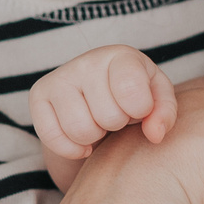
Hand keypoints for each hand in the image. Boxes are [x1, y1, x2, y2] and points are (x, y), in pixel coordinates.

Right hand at [31, 45, 177, 160]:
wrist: (99, 95)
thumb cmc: (134, 95)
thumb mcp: (157, 99)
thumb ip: (164, 113)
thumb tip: (154, 134)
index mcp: (121, 56)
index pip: (131, 91)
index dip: (140, 110)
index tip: (140, 107)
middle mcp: (86, 61)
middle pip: (108, 117)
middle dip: (117, 124)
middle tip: (116, 115)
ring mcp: (59, 77)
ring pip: (80, 130)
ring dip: (94, 137)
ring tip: (99, 122)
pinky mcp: (38, 96)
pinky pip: (53, 138)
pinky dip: (72, 148)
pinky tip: (83, 139)